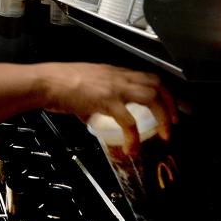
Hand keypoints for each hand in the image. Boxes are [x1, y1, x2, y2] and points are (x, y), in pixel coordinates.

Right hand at [36, 63, 176, 154]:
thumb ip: (95, 102)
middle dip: (171, 103)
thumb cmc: (58, 83)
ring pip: (151, 96)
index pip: (148, 76)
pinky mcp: (106, 100)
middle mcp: (119, 77)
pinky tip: (132, 148)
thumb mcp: (84, 87)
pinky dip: (134, 137)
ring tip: (164, 134)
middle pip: (157, 83)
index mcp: (115, 72)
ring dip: (163, 117)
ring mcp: (114, 87)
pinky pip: (128, 120)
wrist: (45, 82)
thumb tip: (95, 116)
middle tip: (175, 122)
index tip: (171, 106)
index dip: (164, 92)